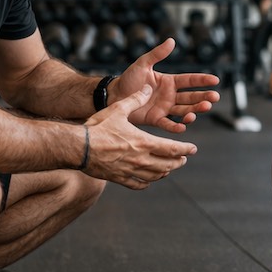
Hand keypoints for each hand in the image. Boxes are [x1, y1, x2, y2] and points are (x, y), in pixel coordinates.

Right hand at [83, 85, 198, 189]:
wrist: (78, 147)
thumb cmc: (98, 127)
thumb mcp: (118, 110)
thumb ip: (136, 100)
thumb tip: (148, 87)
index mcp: (144, 142)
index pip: (172, 149)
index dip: (185, 149)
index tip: (193, 149)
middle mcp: (141, 159)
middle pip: (167, 165)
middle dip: (177, 162)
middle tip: (183, 159)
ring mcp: (130, 170)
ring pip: (155, 176)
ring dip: (165, 172)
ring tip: (169, 169)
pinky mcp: (119, 178)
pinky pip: (138, 184)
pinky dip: (146, 183)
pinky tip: (148, 181)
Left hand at [116, 38, 219, 132]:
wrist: (114, 96)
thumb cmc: (128, 79)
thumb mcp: (142, 64)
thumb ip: (157, 54)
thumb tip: (171, 40)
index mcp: (169, 81)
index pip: (190, 80)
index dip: (202, 80)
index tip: (215, 80)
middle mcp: (170, 95)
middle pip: (191, 97)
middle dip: (204, 97)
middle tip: (214, 98)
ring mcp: (165, 108)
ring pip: (184, 110)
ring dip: (194, 110)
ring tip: (203, 109)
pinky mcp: (156, 119)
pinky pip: (168, 124)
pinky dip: (176, 126)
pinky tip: (183, 126)